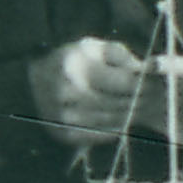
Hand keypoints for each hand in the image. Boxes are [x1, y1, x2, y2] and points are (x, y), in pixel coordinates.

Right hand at [26, 37, 147, 148]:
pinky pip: (101, 135)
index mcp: (75, 67)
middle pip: (120, 103)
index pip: (124, 82)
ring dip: (128, 114)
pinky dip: (114, 127)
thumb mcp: (93, 48)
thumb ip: (121, 56)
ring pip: (113, 120)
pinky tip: (119, 117)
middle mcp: (67, 94)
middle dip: (138, 100)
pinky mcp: (65, 135)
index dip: (142, 82)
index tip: (150, 81)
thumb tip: (149, 69)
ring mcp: (64, 117)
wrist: (32, 84)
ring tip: (137, 105)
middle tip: (150, 96)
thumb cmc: (70, 61)